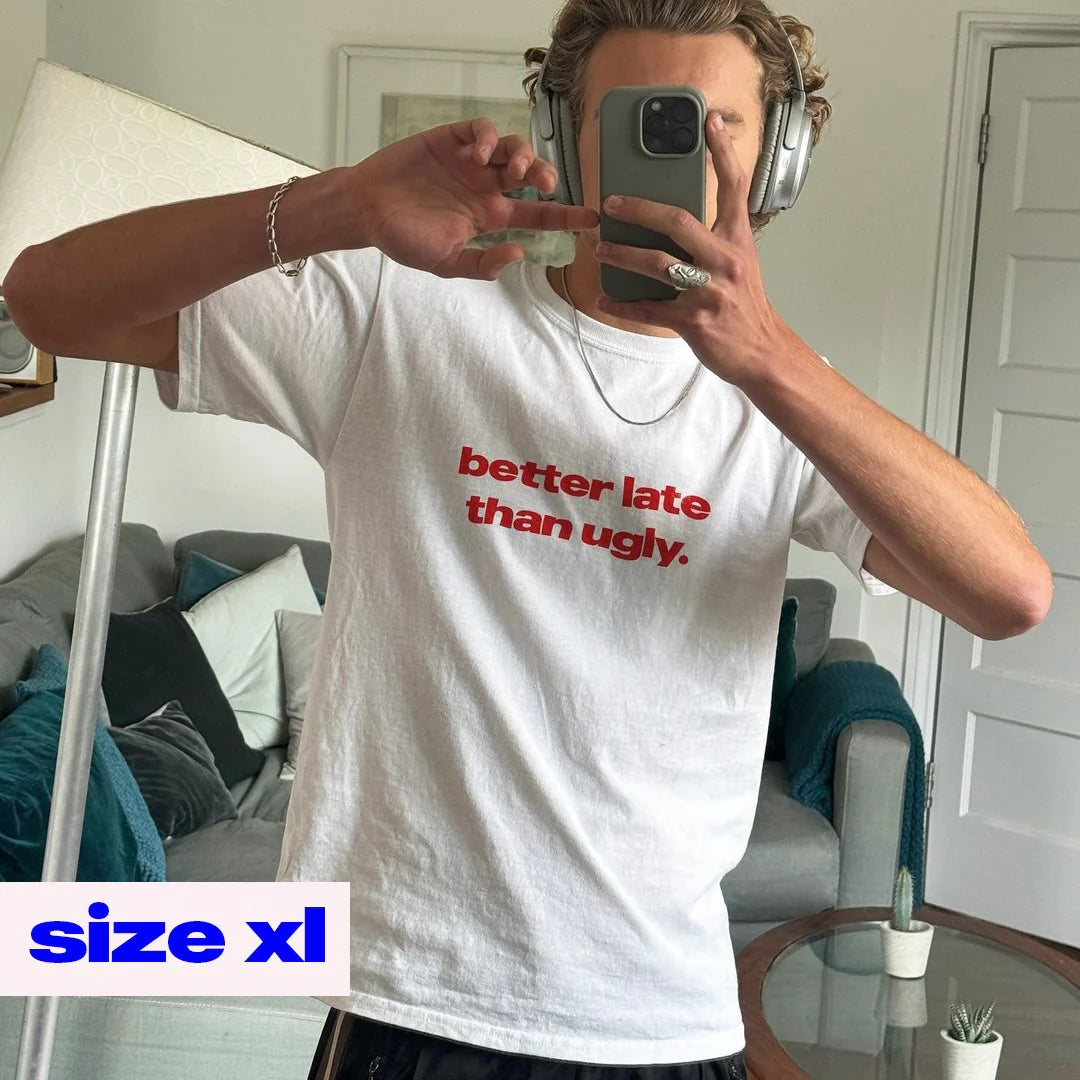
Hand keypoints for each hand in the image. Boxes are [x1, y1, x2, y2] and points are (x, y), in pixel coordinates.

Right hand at [349, 117, 598, 279]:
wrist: (366, 210)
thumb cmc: (403, 238)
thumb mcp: (445, 262)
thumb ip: (482, 264)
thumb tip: (519, 255)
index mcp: (490, 217)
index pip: (538, 215)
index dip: (566, 216)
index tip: (592, 219)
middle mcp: (486, 187)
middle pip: (532, 174)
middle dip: (546, 173)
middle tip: (546, 183)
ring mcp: (470, 162)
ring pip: (513, 148)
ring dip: (522, 155)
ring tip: (512, 170)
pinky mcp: (451, 139)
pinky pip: (482, 130)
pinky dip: (489, 137)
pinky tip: (480, 153)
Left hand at [593, 112, 785, 387]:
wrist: (762, 352)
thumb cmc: (744, 305)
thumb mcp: (740, 264)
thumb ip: (714, 240)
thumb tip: (674, 222)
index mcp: (737, 240)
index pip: (734, 186)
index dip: (721, 152)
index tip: (707, 121)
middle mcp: (725, 260)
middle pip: (678, 220)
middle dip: (639, 209)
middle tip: (610, 204)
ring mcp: (709, 291)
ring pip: (657, 263)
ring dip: (622, 255)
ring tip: (601, 249)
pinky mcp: (693, 320)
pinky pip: (649, 309)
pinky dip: (623, 305)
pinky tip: (605, 298)